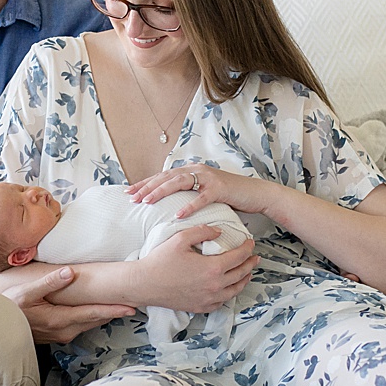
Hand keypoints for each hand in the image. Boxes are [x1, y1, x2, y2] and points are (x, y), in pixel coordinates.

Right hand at [4, 265, 132, 344]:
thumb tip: (69, 273)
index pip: (93, 313)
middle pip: (96, 320)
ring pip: (89, 323)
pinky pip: (81, 325)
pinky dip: (92, 317)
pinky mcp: (57, 335)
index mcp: (59, 319)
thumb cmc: (8, 308)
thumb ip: (48, 283)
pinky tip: (97, 310)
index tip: (131, 306)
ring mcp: (61, 335)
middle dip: (114, 312)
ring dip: (104, 315)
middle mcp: (64, 331)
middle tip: (135, 302)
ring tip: (121, 305)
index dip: (113, 309)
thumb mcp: (25, 293)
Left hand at [126, 163, 278, 216]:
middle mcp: (198, 170)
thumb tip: (168, 205)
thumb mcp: (204, 193)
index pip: (163, 176)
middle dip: (148, 187)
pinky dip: (189, 206)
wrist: (255, 194)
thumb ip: (188, 194)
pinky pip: (201, 198)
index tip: (130, 191)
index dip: (146, 183)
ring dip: (161, 192)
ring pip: (180, 183)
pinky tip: (178, 214)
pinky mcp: (220, 189)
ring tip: (147, 202)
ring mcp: (209, 178)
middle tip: (132, 197)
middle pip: (167, 177)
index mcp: (192, 171)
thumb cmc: (229, 196)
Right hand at [133, 226, 257, 313]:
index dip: (247, 248)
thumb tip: (219, 232)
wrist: (144, 284)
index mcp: (212, 268)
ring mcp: (208, 299)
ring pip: (234, 290)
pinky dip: (230, 294)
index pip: (238, 257)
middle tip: (255, 257)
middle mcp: (214, 286)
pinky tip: (229, 288)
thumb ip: (203, 232)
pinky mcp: (201, 307)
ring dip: (244, 280)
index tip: (250, 242)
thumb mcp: (180, 238)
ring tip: (247, 273)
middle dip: (250, 264)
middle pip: (240, 274)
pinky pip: (222, 302)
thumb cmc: (160, 261)